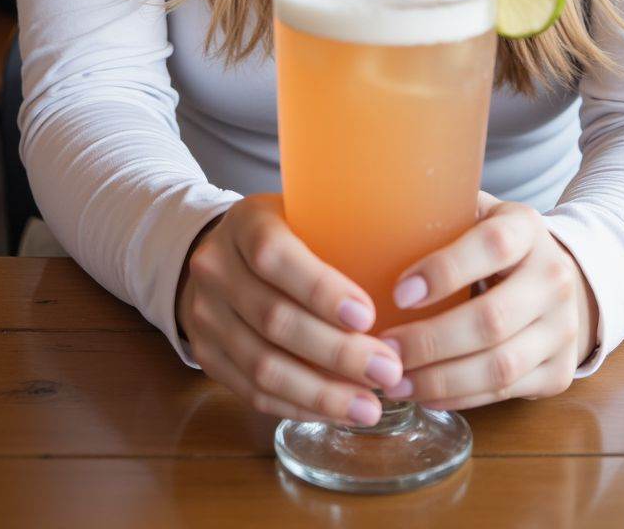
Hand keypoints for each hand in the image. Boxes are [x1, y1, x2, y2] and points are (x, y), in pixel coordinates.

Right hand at [175, 193, 403, 426]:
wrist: (219, 255)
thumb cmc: (285, 231)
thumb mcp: (305, 211)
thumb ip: (343, 232)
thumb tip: (418, 281)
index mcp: (246, 223)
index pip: (274, 257)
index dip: (321, 290)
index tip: (368, 316)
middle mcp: (216, 269)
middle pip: (274, 320)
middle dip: (337, 353)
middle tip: (389, 371)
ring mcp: (205, 317)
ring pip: (263, 367)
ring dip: (322, 393)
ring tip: (371, 405)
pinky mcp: (207, 357)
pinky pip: (253, 393)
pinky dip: (300, 407)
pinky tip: (337, 412)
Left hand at [375, 191, 598, 410]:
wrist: (552, 281)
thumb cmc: (491, 246)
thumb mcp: (474, 215)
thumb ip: (437, 216)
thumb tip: (370, 229)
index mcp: (527, 229)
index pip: (492, 245)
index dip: (445, 270)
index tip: (399, 293)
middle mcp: (554, 277)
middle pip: (492, 319)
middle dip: (430, 341)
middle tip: (383, 350)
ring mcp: (563, 328)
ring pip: (499, 366)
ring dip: (440, 380)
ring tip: (395, 382)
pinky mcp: (560, 372)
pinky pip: (504, 393)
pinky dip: (459, 399)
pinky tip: (424, 395)